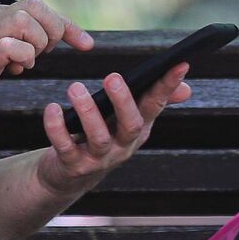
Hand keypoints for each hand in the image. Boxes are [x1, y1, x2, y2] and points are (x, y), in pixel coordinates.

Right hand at [0, 0, 92, 112]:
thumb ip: (12, 45)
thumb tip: (37, 50)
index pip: (38, 8)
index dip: (68, 25)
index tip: (87, 44)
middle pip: (36, 6)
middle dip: (54, 29)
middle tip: (48, 53)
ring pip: (26, 21)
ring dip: (37, 45)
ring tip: (24, 64)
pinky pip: (11, 45)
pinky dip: (22, 57)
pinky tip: (12, 70)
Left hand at [34, 63, 193, 198]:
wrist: (70, 176)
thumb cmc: (102, 136)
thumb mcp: (127, 120)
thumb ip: (153, 102)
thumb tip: (187, 89)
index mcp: (138, 129)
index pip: (157, 105)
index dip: (168, 86)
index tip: (180, 63)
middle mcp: (123, 146)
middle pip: (131, 125)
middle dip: (124, 102)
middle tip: (112, 77)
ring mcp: (99, 159)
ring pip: (98, 137)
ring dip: (87, 112)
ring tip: (75, 88)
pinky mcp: (74, 166)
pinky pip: (66, 147)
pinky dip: (57, 128)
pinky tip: (52, 108)